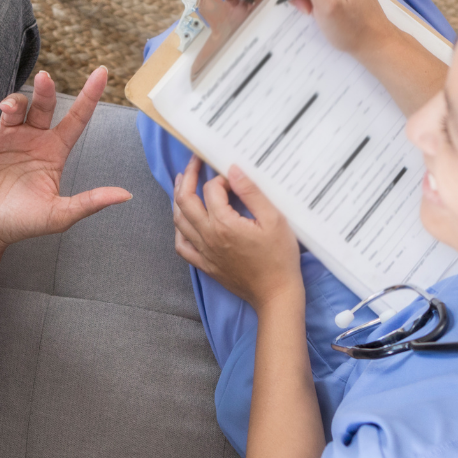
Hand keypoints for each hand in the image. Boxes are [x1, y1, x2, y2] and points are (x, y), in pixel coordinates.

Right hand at [0, 67, 132, 254]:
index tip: (101, 72)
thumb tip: (126, 195)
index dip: (89, 95)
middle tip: (45, 78)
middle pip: (44, 104)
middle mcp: (32, 138)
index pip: (76, 118)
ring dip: (14, 102)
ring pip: (15, 107)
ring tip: (10, 109)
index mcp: (54, 150)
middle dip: (46, 89)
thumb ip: (90, 202)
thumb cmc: (22, 222)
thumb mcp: (60, 215)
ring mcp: (7, 137)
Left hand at [172, 157, 303, 310]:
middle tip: (193, 163)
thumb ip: (252, 192)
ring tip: (182, 183)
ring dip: (178, 199)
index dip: (221, 178)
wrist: (276, 293)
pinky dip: (178, 229)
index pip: (211, 190)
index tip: (233, 178)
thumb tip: (233, 170)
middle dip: (188, 178)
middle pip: (185, 201)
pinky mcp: (205, 264)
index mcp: (224, 223)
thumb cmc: (279, 257)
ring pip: (179, 221)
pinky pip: (182, 245)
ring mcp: (203, 252)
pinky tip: (183, 220)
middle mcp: (208, 236)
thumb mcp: (274, 219)